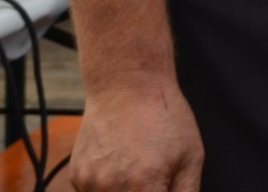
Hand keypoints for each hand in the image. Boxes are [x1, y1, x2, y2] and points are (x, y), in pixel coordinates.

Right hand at [70, 79, 202, 190]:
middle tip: (152, 178)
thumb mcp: (190, 157)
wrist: (125, 85)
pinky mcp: (77, 178)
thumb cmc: (164, 117)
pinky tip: (122, 165)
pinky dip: (110, 189)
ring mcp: (89, 185)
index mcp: (143, 186)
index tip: (161, 189)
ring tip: (138, 168)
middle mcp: (110, 189)